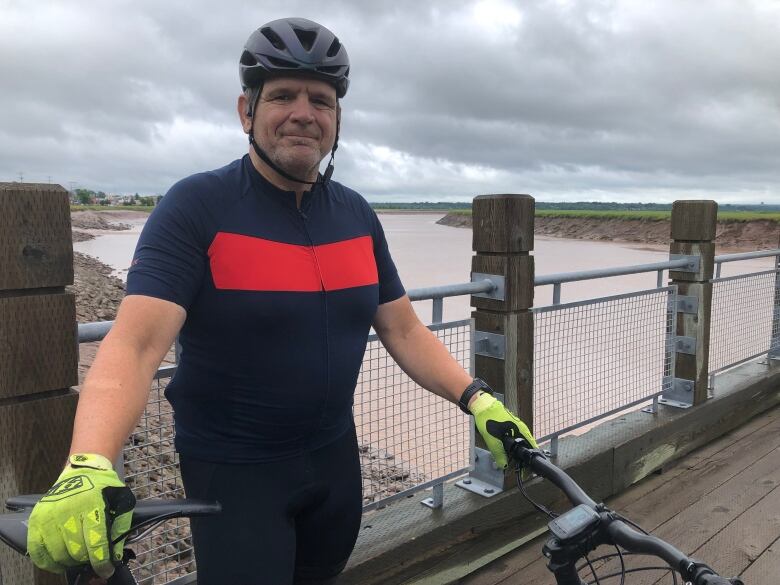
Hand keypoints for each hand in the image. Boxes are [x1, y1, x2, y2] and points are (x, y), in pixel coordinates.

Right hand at [27, 454, 134, 577]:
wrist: (81, 471)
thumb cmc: (103, 488)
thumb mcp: (121, 500)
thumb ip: (120, 527)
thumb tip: (115, 556)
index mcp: (92, 505)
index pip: (96, 542)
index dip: (102, 562)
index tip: (106, 570)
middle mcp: (69, 510)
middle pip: (77, 551)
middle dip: (87, 561)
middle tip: (92, 561)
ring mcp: (50, 516)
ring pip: (59, 554)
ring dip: (70, 562)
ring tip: (79, 559)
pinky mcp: (37, 520)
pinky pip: (38, 550)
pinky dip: (49, 562)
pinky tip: (60, 563)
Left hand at [469, 393, 537, 468]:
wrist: (483, 406)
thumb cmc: (489, 419)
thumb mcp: (492, 440)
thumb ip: (499, 454)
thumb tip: (504, 466)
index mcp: (521, 432)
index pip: (532, 449)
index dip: (531, 461)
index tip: (529, 471)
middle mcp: (522, 430)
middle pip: (527, 449)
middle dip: (523, 461)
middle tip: (519, 472)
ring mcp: (517, 428)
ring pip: (521, 446)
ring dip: (517, 456)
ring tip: (512, 466)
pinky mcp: (511, 428)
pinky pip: (516, 441)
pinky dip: (513, 450)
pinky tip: (508, 455)